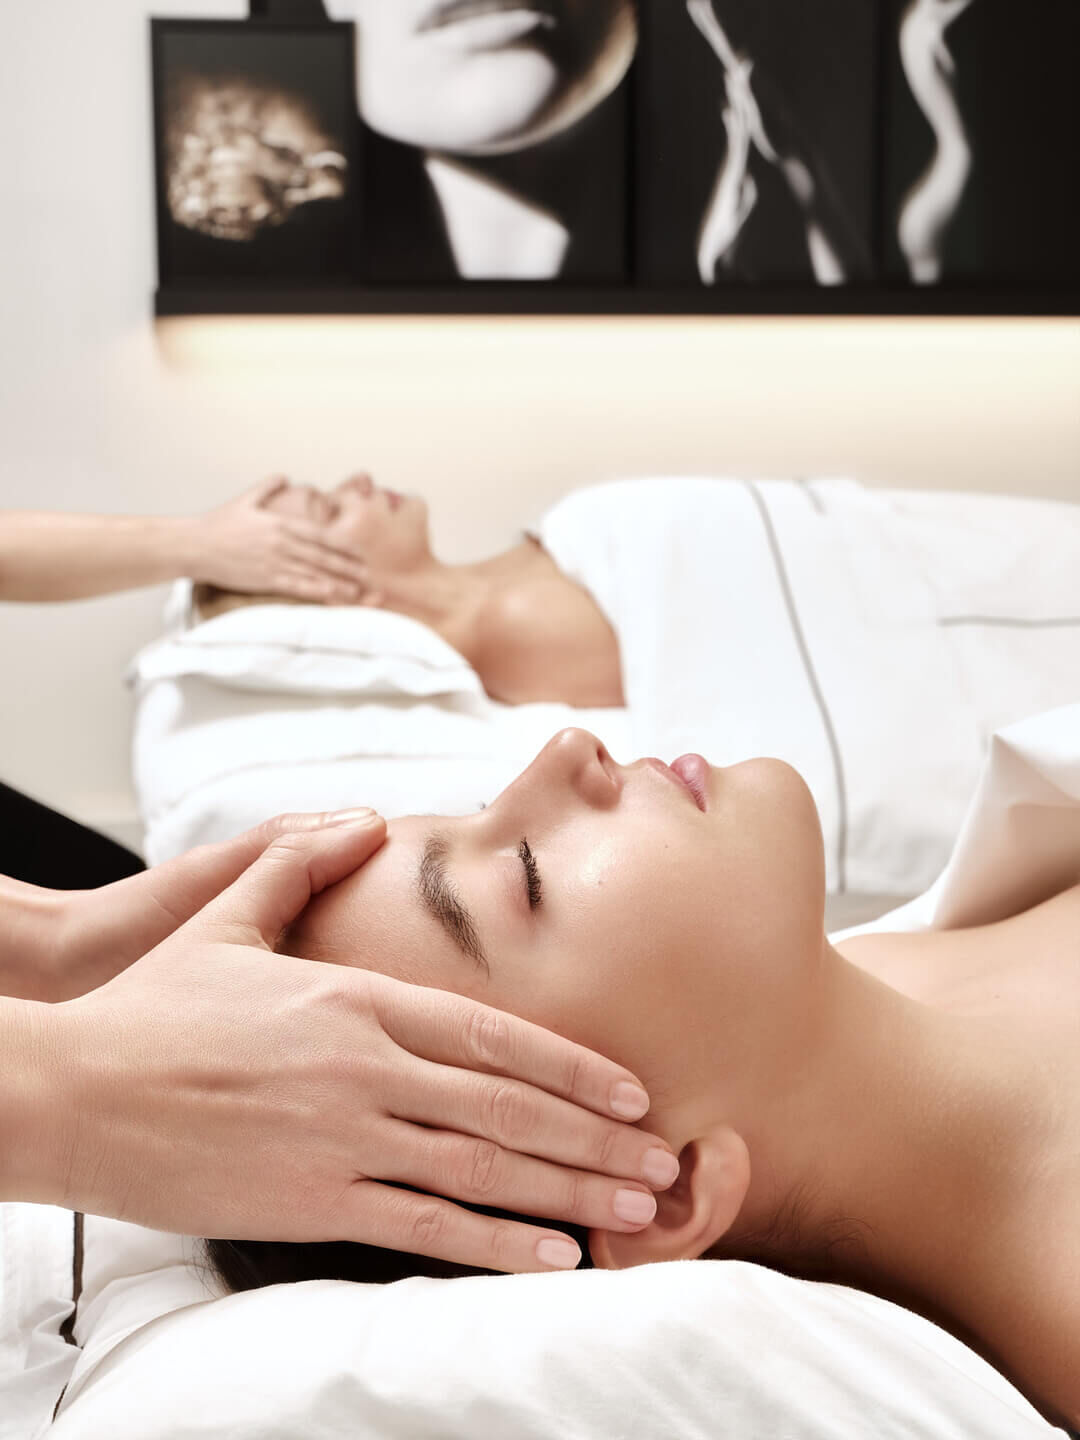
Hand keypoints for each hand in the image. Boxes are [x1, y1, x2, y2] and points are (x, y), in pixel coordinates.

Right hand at [42, 825, 675, 1271]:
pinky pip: (421, 1228)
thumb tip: (362, 815)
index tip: (631, 1092)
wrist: (74, 1086)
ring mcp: (342, 1137)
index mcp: (358, 1000)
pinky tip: (549, 1261)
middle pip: (508, 1107)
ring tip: (634, 1216)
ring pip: (481, 1170)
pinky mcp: (308, 1199)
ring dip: (567, 1195)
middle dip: (595, 1140)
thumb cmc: (153, 1007)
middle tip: (664, 1167)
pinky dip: (493, 1246)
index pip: (493, 1034)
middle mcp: (367, 1068)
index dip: (571, 1067)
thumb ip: (302, 863)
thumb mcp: (229, 917)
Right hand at [194, 478, 367, 602]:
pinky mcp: (265, 579)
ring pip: (314, 573)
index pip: (320, 534)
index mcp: (280, 523)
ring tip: (359, 591)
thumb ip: (268, 486)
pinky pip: (297, 587)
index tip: (360, 552)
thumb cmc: (218, 524)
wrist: (195, 545)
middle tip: (370, 576)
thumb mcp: (245, 499)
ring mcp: (274, 562)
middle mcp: (282, 543)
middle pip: (323, 556)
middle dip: (349, 567)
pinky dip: (317, 593)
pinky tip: (332, 598)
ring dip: (339, 583)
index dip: (343, 545)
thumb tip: (285, 476)